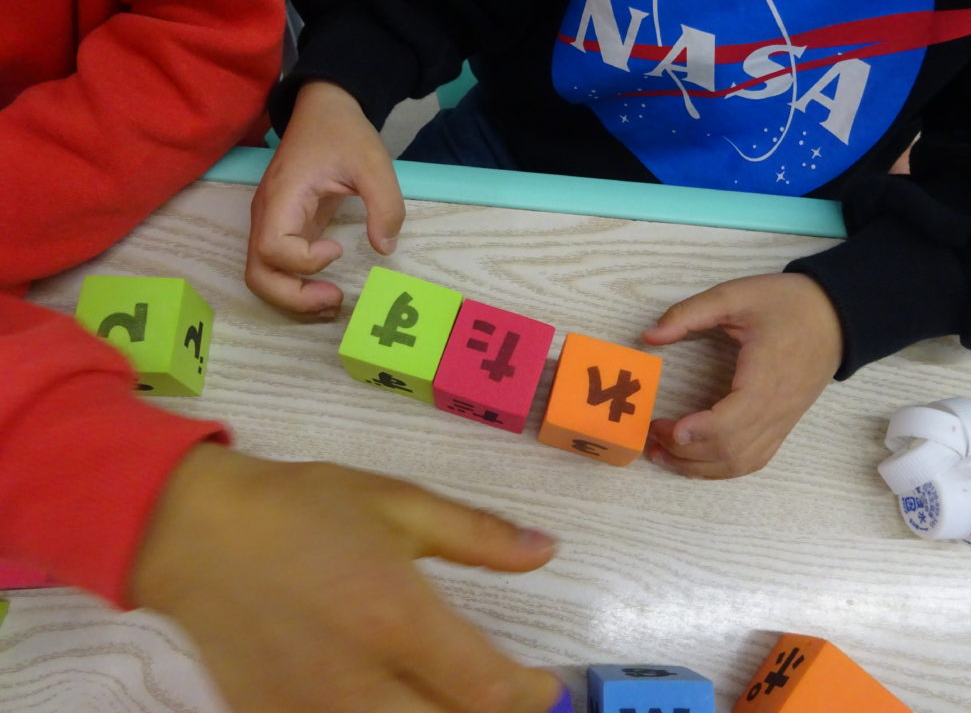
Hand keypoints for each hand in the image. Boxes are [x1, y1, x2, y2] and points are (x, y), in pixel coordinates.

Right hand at [132, 443, 560, 712]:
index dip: (529, 696)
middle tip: (499, 694)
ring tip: (450, 696)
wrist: (195, 532)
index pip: (485, 689)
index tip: (544, 685)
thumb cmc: (302, 507)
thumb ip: (478, 534)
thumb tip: (549, 552)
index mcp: (395, 616)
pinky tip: (393, 701)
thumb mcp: (396, 502)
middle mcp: (358, 680)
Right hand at [246, 81, 404, 317]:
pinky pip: (278, 269)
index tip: (338, 248)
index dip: (304, 261)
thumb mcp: (373, 162)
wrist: (324, 109)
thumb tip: (384, 247)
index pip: (273, 248)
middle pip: (258, 274)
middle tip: (335, 298)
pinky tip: (327, 291)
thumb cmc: (343, 132)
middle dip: (293, 298)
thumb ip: (385, 204)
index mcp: (282, 197)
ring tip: (334, 302)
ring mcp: (272, 224)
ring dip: (294, 299)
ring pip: (263, 277)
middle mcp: (267, 216)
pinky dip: (297, 288)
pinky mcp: (283, 229)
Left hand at [642, 273, 842, 478]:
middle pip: (730, 450)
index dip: (696, 432)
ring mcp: (782, 421)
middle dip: (685, 452)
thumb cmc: (787, 303)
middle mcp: (776, 409)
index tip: (664, 427)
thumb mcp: (735, 294)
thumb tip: (648, 336)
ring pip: (740, 462)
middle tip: (650, 435)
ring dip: (698, 466)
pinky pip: (753, 460)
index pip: (731, 422)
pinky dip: (720, 466)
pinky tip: (694, 457)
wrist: (839, 314)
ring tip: (662, 453)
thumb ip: (689, 314)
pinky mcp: (783, 425)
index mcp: (765, 377)